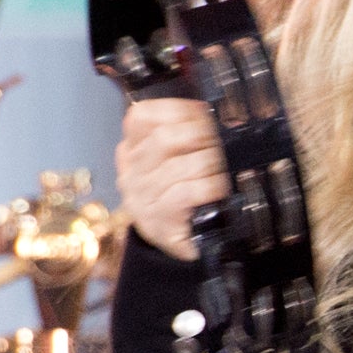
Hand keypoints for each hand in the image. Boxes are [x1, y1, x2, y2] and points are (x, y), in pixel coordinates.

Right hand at [114, 99, 228, 261]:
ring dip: (208, 162)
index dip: (174, 109)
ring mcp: (142, 198)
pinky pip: (184, 193)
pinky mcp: (159, 220)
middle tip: (217, 143)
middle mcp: (132, 173)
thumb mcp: (177, 162)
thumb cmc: (184, 199)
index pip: (141, 117)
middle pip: (162, 138)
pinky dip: (208, 186)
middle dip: (198, 134)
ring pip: (176, 165)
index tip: (201, 113)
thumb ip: (186, 136)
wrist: (183, 243)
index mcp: (133, 151)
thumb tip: (214, 114)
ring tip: (221, 168)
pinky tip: (218, 188)